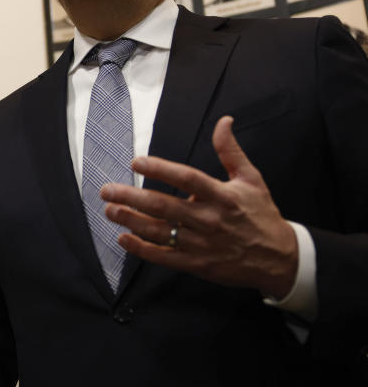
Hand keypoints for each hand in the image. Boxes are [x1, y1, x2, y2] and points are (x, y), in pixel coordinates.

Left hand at [99, 116, 298, 298]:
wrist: (280, 259)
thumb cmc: (261, 215)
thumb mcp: (251, 179)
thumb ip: (231, 151)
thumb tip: (224, 121)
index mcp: (223, 196)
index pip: (188, 179)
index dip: (161, 170)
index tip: (137, 162)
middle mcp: (210, 220)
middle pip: (165, 206)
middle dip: (132, 197)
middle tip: (107, 190)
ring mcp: (203, 245)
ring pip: (160, 232)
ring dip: (131, 221)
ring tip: (109, 210)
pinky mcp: (198, 265)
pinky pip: (164, 257)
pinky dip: (142, 249)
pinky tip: (123, 239)